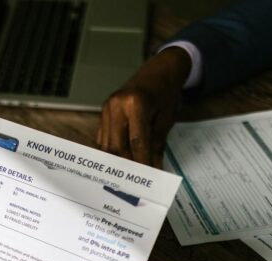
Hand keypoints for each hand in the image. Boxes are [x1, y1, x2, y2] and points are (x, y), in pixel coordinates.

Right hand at [97, 47, 191, 166]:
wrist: (159, 70)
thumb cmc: (166, 92)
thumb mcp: (167, 118)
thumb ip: (157, 144)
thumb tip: (154, 167)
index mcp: (136, 103)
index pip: (136, 141)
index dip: (141, 162)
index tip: (147, 177)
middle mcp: (116, 105)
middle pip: (116, 145)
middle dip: (126, 164)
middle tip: (136, 180)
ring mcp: (107, 108)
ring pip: (106, 144)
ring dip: (117, 159)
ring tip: (128, 173)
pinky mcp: (103, 112)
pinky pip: (104, 137)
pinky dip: (112, 150)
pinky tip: (121, 159)